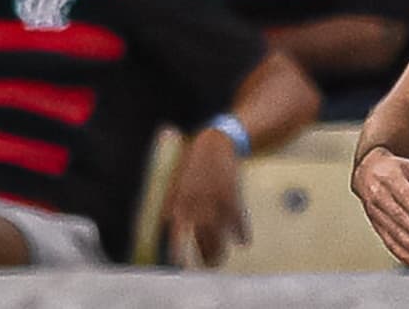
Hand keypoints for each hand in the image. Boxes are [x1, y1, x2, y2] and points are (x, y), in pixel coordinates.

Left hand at [163, 127, 248, 266]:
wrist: (217, 142)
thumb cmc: (193, 163)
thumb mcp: (175, 180)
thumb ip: (170, 202)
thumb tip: (164, 221)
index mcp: (179, 200)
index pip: (176, 232)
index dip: (177, 251)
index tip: (179, 265)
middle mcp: (196, 203)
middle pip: (201, 237)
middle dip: (205, 254)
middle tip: (209, 263)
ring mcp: (214, 199)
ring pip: (219, 233)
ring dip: (221, 248)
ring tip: (221, 258)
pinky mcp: (232, 195)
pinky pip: (238, 220)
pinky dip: (242, 232)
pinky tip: (243, 241)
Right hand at [351, 147, 408, 266]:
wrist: (368, 172)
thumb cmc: (396, 169)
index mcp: (388, 177)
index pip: (401, 193)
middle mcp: (378, 195)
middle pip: (397, 215)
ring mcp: (374, 211)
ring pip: (392, 230)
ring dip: (407, 244)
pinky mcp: (376, 224)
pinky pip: (387, 239)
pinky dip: (399, 251)